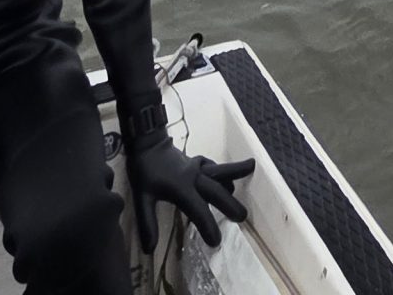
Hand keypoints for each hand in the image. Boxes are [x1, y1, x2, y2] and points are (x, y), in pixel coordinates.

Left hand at [127, 141, 255, 250]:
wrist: (146, 143)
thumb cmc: (144, 171)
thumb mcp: (141, 198)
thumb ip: (147, 223)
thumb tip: (149, 249)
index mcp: (182, 188)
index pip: (199, 210)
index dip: (208, 227)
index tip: (216, 242)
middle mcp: (194, 177)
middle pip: (217, 191)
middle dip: (230, 205)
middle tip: (243, 217)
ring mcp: (198, 167)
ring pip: (221, 170)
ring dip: (236, 172)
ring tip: (251, 169)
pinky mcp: (198, 161)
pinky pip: (214, 167)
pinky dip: (224, 172)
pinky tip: (228, 179)